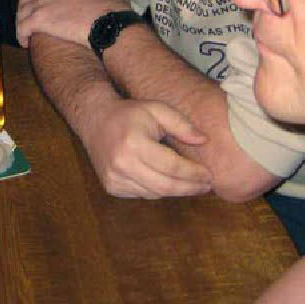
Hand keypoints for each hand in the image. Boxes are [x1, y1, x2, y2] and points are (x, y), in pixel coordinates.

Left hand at [16, 0, 129, 47]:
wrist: (107, 21)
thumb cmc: (108, 9)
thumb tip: (91, 1)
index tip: (35, 2)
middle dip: (24, 8)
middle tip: (28, 21)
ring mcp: (41, 2)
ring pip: (21, 13)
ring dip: (22, 24)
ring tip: (26, 35)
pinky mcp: (39, 19)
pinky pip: (21, 28)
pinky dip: (21, 36)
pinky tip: (26, 44)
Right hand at [78, 98, 211, 198]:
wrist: (95, 120)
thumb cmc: (130, 113)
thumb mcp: (156, 109)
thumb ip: (181, 124)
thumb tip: (203, 140)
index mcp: (135, 143)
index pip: (172, 166)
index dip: (194, 174)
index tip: (209, 175)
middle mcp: (122, 163)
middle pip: (166, 186)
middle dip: (190, 188)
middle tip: (206, 186)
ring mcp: (114, 177)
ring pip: (155, 193)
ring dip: (175, 190)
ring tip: (190, 184)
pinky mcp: (111, 186)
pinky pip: (142, 194)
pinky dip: (157, 190)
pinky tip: (166, 180)